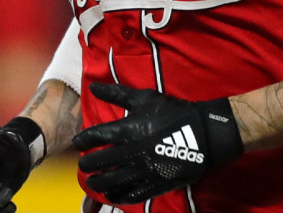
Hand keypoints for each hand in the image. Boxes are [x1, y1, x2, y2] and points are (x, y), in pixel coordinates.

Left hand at [73, 83, 242, 204]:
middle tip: (84, 165)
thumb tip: (93, 86)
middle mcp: (133, 151)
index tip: (78, 143)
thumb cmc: (174, 112)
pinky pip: (132, 194)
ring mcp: (144, 170)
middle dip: (88, 165)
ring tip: (93, 182)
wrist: (204, 133)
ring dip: (98, 183)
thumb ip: (117, 93)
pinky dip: (119, 197)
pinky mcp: (156, 184)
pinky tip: (112, 195)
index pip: (97, 136)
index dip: (83, 140)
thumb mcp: (146, 98)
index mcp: (130, 129)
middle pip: (100, 162)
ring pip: (113, 182)